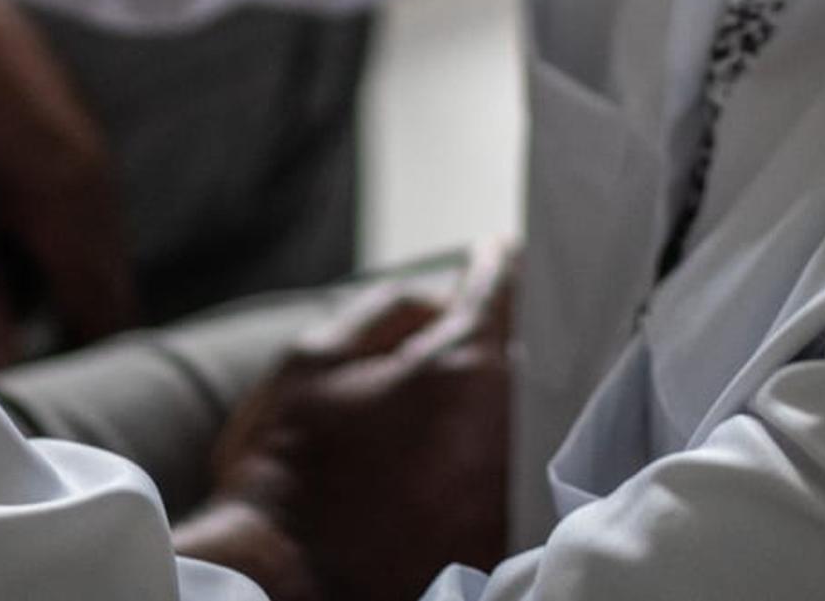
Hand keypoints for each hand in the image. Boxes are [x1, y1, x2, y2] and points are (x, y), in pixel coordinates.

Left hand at [0, 0, 139, 364]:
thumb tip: (3, 368)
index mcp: (67, 203)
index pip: (103, 307)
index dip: (80, 357)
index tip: (44, 388)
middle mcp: (95, 178)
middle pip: (109, 279)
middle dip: (73, 324)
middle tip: (13, 350)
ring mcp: (90, 147)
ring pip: (96, 241)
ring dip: (61, 277)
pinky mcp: (73, 127)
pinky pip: (84, 203)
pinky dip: (55, 233)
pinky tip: (0, 231)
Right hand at [183, 244, 517, 600]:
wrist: (286, 583)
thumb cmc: (290, 468)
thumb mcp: (314, 360)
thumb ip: (391, 310)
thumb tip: (445, 289)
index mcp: (462, 366)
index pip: (508, 288)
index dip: (502, 265)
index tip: (496, 257)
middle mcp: (508, 421)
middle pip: (537, 350)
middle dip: (511, 331)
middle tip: (478, 333)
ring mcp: (516, 482)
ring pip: (538, 411)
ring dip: (514, 393)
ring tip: (464, 400)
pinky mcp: (511, 531)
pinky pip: (527, 469)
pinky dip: (509, 449)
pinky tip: (468, 454)